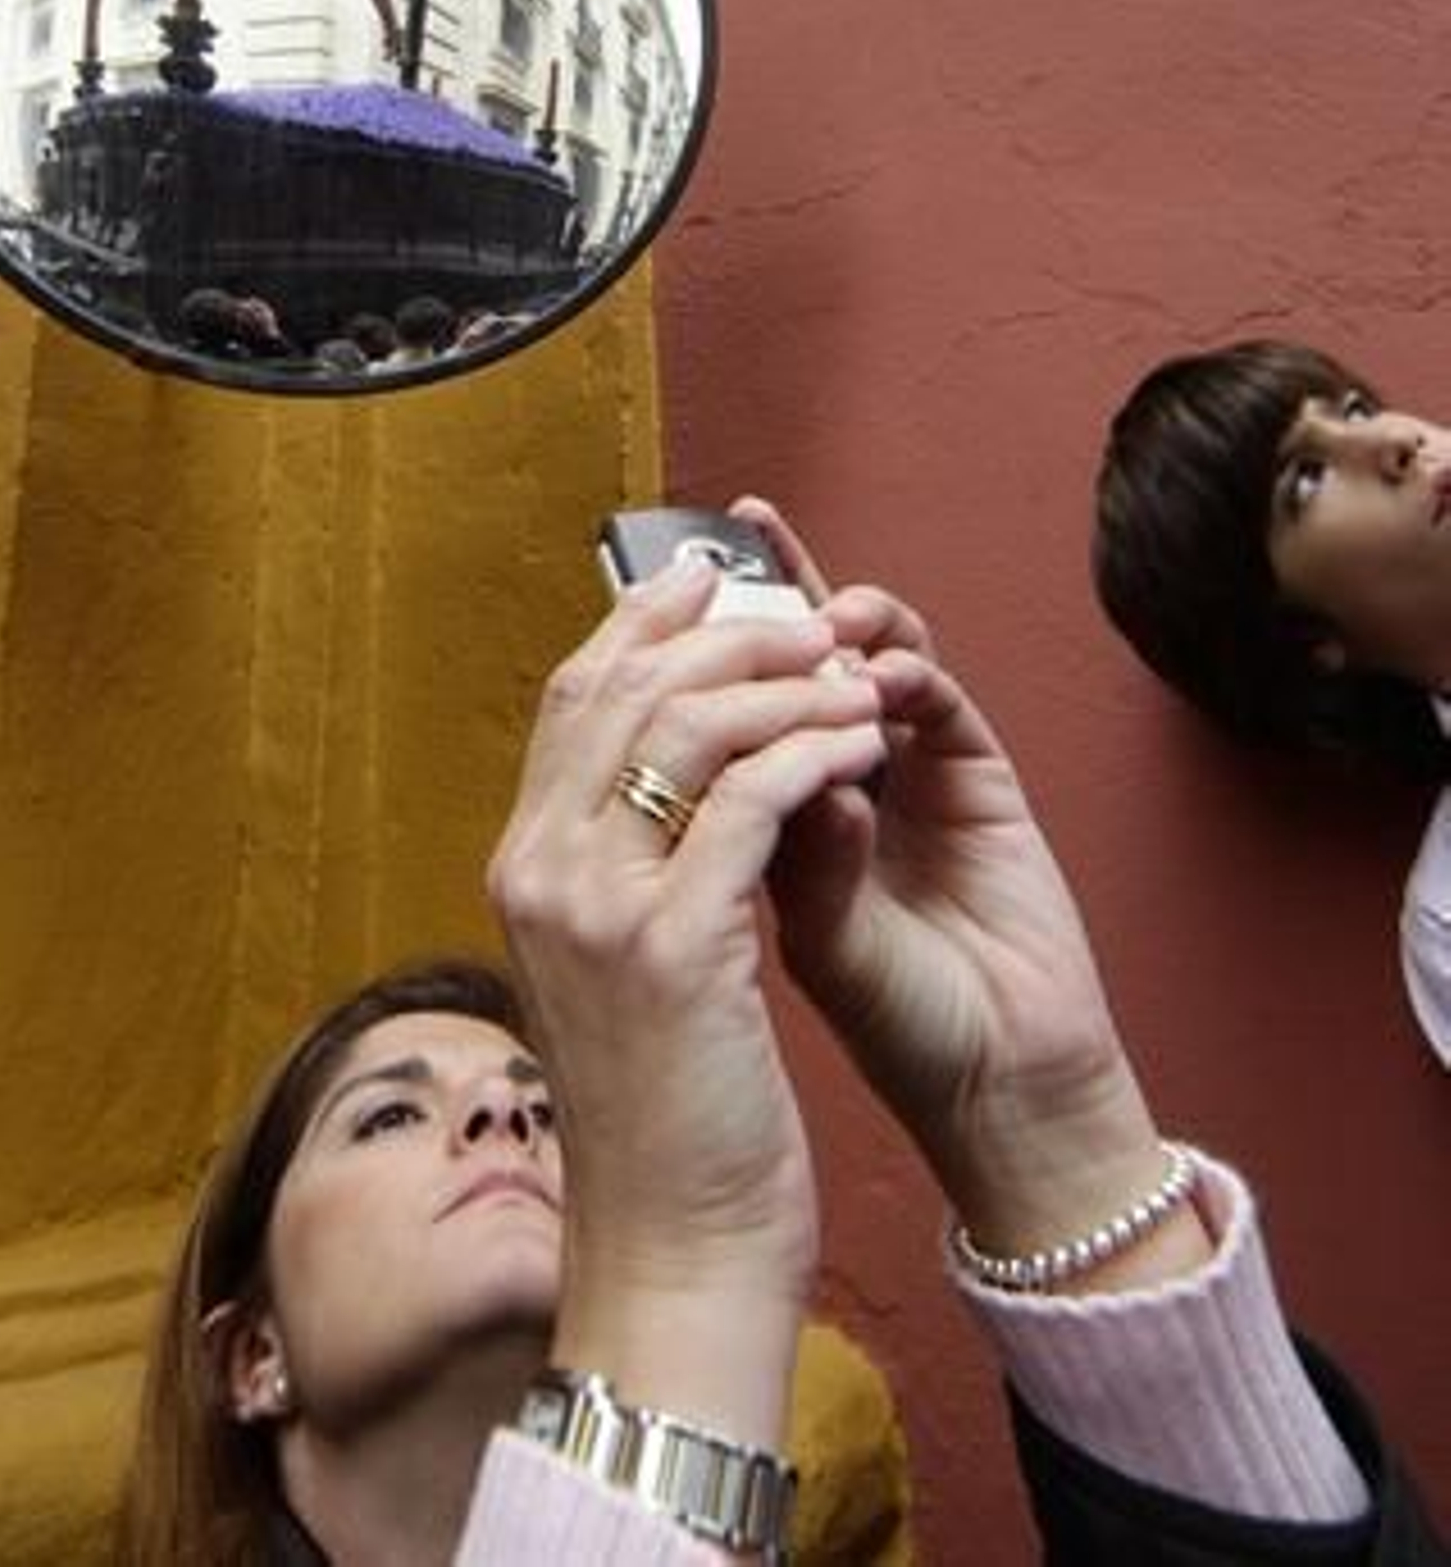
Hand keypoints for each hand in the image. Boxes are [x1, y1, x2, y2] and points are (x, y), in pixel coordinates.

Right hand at [487, 552, 886, 1437]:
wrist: (672, 1242)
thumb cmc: (666, 1105)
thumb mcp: (617, 967)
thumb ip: (625, 866)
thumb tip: (678, 765)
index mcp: (524, 868)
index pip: (572, 698)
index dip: (639, 622)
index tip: (706, 579)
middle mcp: (541, 871)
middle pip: (625, 688)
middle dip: (725, 632)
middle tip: (806, 616)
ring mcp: (596, 907)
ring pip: (690, 725)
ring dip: (784, 684)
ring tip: (853, 676)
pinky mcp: (673, 946)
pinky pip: (752, 797)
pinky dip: (815, 753)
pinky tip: (864, 744)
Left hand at [738, 500, 1207, 1275]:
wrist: (1004, 1084)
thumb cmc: (894, 1027)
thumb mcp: (814, 943)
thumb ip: (791, 860)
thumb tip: (761, 771)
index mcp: (767, 821)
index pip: (719, 712)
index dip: (688, 653)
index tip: (649, 597)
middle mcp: (830, 782)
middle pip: (786, 667)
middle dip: (758, 610)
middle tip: (731, 570)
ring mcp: (908, 773)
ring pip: (864, 663)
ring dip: (839, 630)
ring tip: (820, 622)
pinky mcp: (978, 778)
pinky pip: (939, 704)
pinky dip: (909, 678)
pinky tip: (880, 676)